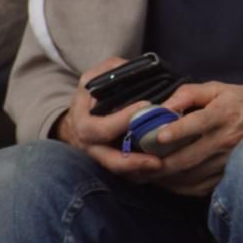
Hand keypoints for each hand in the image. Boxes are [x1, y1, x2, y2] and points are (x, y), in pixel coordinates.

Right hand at [55, 58, 163, 180]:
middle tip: (157, 158)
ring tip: (161, 166)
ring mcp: (98, 156)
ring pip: (117, 171)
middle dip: (132, 159)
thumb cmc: (94, 93)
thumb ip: (112, 70)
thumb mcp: (96, 77)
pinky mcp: (110, 162)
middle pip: (108, 159)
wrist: (81, 115)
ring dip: (139, 171)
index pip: (100, 128)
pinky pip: (125, 174)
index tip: (146, 108)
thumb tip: (131, 68)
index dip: (123, 121)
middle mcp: (88, 143)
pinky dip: (140, 173)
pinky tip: (160, 168)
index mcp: (83, 121)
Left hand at [148, 83, 242, 196]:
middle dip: (157, 163)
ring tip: (140, 174)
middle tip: (133, 163)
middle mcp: (224, 139)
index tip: (157, 136)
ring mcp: (226, 160)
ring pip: (189, 175)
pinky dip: (177, 187)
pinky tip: (163, 182)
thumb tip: (162, 105)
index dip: (177, 131)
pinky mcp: (227, 174)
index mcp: (222, 114)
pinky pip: (198, 187)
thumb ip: (189, 93)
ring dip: (162, 177)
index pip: (198, 123)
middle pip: (187, 157)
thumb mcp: (220, 88)